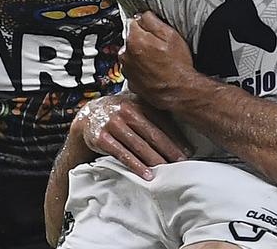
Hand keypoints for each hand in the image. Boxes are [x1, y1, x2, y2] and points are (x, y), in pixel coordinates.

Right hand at [73, 93, 189, 180]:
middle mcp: (125, 110)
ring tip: (167, 170)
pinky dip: (135, 165)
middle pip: (151, 133)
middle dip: (169, 149)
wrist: (87, 116)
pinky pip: (121, 154)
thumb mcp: (135, 106)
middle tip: (182, 163)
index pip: (161, 121)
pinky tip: (146, 174)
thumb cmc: (118, 113)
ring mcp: (112, 124)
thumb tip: (183, 124)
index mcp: (137, 102)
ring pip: (138, 145)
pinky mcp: (101, 138)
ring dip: (154, 159)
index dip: (176, 137)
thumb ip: (153, 112)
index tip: (188, 151)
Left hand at [120, 11, 196, 110]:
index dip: (146, 25)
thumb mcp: (170, 35)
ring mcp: (127, 69)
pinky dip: (141, 69)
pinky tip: (154, 71)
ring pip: (131, 54)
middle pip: (131, 39)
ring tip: (158, 61)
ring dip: (141, 55)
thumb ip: (152, 20)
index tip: (154, 31)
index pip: (133, 22)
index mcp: (134, 39)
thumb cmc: (177, 65)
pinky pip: (134, 69)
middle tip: (159, 47)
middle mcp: (126, 54)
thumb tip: (143, 15)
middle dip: (143, 40)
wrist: (179, 92)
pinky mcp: (130, 81)